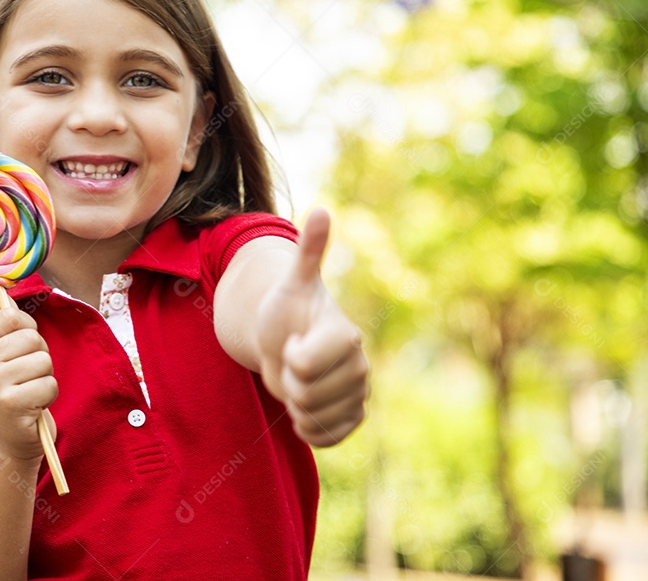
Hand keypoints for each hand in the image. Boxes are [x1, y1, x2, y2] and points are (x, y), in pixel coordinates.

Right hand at [0, 300, 58, 460]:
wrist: (11, 438)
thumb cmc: (14, 391)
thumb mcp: (3, 356)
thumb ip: (3, 324)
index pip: (11, 316)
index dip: (28, 329)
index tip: (23, 348)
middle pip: (33, 338)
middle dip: (41, 357)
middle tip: (28, 377)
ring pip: (44, 361)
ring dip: (46, 377)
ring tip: (30, 391)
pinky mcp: (10, 404)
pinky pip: (49, 384)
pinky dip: (48, 396)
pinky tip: (34, 406)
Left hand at [255, 208, 368, 446]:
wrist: (287, 340)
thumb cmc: (287, 310)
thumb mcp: (291, 282)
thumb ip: (309, 252)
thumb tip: (322, 209)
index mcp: (346, 334)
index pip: (305, 364)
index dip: (287, 356)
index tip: (290, 340)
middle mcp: (360, 366)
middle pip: (306, 394)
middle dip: (289, 381)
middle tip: (292, 360)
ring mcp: (359, 394)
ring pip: (313, 417)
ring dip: (296, 405)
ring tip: (298, 380)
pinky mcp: (353, 419)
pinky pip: (325, 437)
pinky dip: (307, 428)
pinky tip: (306, 407)